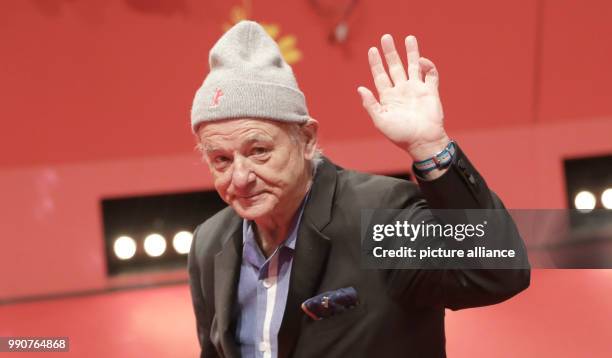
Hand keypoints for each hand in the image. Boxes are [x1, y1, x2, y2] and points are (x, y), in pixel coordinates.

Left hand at [358, 34, 448, 160]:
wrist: (423, 142)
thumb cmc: (400, 135)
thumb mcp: (380, 120)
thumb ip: (370, 104)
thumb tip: (360, 88)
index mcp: (388, 97)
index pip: (380, 75)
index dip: (375, 63)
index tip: (372, 50)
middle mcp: (402, 91)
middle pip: (395, 66)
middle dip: (390, 52)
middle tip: (386, 37)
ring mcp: (416, 90)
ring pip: (413, 66)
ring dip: (411, 52)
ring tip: (409, 37)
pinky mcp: (430, 92)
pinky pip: (430, 75)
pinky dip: (428, 66)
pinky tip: (422, 61)